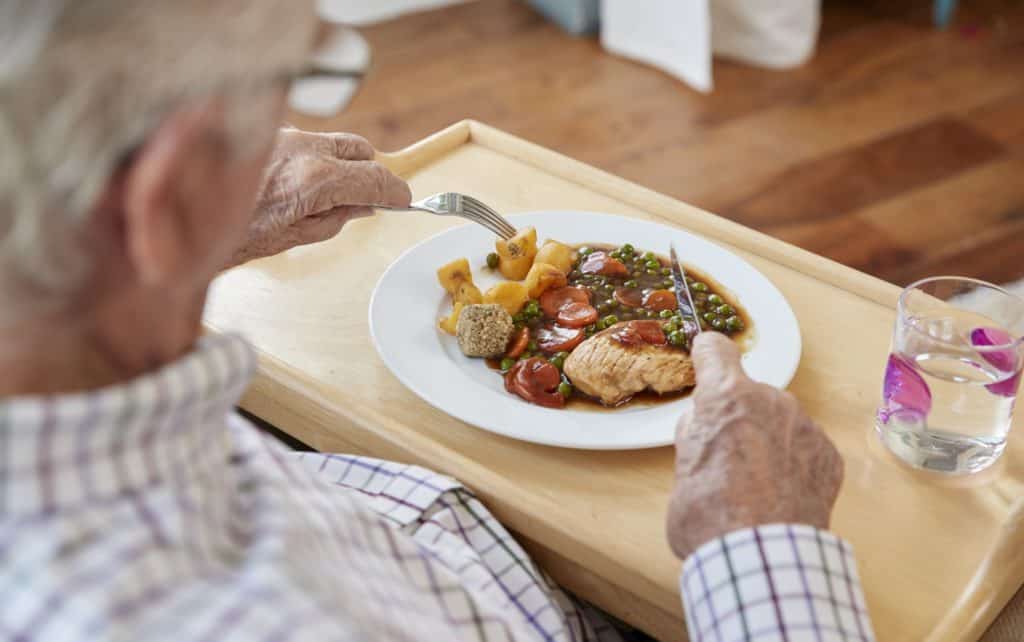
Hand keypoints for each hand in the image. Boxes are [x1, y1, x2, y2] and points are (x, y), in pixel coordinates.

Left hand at [231, 128, 410, 265]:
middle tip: (367, 197)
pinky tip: (295, 181)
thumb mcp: (298, 236)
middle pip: (361, 148)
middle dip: (369, 171)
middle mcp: (302, 149)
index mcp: (315, 179)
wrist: (187, 219)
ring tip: (326, 192)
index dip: (395, 191)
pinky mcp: (266, 134)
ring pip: (332, 140)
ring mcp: (283, 135)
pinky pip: (303, 140)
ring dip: (340, 162)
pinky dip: (310, 157)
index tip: (403, 200)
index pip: (375, 177)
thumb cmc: (234, 235)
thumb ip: (339, 217)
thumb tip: (364, 206)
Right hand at [666, 332, 843, 560]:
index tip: (705, 359)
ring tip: (756, 484)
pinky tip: (780, 494)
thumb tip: (706, 423)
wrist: (760, 558)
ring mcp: (804, 426)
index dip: (707, 355)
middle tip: (726, 457)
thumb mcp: (682, 466)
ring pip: (780, 420)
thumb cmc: (709, 514)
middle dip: (739, 416)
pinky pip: (805, 447)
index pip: (715, 350)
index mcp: (725, 397)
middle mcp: (770, 400)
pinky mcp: (828, 455)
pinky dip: (794, 464)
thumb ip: (696, 434)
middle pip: (750, 394)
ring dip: (768, 439)